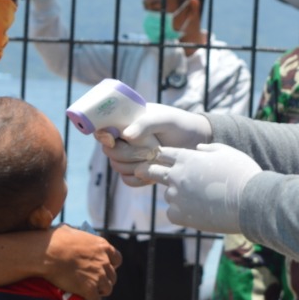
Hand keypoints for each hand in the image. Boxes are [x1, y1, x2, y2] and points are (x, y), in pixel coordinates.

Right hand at [44, 225, 120, 299]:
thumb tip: (70, 232)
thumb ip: (77, 235)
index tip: (102, 269)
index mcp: (102, 246)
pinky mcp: (89, 289)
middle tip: (93, 283)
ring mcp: (98, 275)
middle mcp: (104, 261)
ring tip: (90, 293)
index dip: (110, 265)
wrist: (46, 253)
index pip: (117, 259)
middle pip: (113, 276)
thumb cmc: (54, 240)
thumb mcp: (70, 231)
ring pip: (107, 289)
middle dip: (105, 280)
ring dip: (99, 292)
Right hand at [97, 103, 212, 185]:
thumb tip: (126, 135)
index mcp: (125, 121)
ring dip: (135, 165)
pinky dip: (139, 178)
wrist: (196, 142)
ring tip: (156, 157)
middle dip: (127, 153)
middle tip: (149, 149)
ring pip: (117, 166)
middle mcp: (124, 139)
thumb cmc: (179, 124)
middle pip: (109, 151)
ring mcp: (131, 156)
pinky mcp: (139, 171)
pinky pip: (128, 180)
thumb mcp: (165, 119)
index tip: (112, 138)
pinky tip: (153, 172)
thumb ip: (146, 123)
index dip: (102, 135)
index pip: (102, 128)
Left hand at [139, 143, 261, 233]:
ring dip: (176, 195)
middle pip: (152, 171)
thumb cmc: (241, 174)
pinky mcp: (180, 215)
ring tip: (198, 199)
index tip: (158, 158)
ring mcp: (177, 196)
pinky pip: (172, 212)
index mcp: (187, 158)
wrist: (249, 201)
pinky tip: (197, 212)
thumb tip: (198, 149)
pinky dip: (181, 212)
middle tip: (141, 172)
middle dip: (147, 171)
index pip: (163, 153)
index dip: (161, 155)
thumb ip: (209, 149)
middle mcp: (177, 175)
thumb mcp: (227, 152)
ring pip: (168, 194)